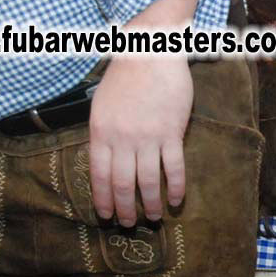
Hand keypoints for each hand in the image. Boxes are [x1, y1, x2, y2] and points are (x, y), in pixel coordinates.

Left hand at [88, 56, 192, 225]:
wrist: (149, 52)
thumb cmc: (125, 76)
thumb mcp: (102, 104)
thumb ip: (104, 134)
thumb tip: (106, 162)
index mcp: (101, 131)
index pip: (99, 174)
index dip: (103, 198)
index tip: (106, 215)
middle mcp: (122, 138)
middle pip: (122, 183)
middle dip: (126, 208)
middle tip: (130, 224)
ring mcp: (147, 137)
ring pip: (148, 180)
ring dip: (150, 203)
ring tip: (154, 217)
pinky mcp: (171, 133)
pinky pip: (173, 167)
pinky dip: (176, 187)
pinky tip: (177, 200)